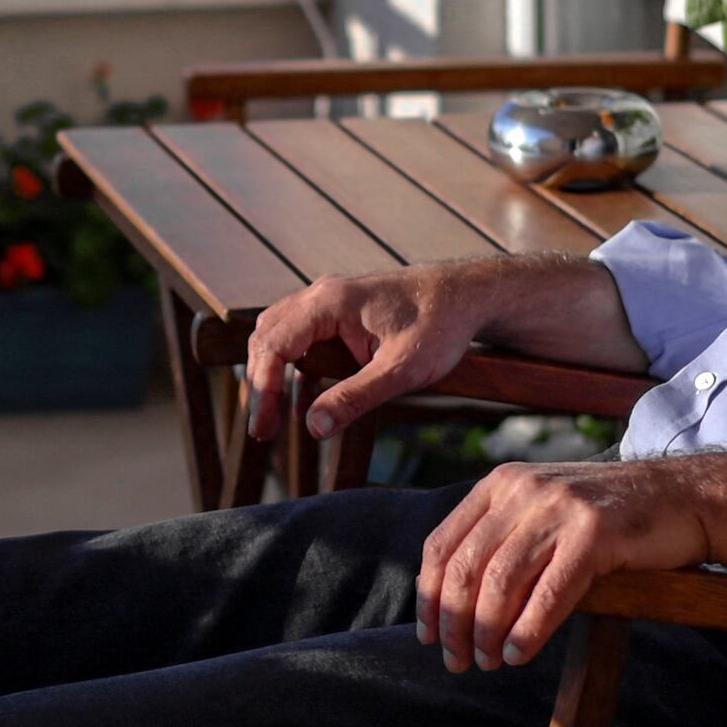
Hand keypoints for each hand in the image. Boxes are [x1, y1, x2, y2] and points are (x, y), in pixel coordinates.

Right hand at [242, 261, 509, 466]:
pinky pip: (300, 339)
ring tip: (271, 420)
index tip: (264, 428)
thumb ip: (355, 398)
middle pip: (266, 338)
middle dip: (260, 385)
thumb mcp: (401, 371)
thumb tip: (312, 428)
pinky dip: (292, 369)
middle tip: (264, 432)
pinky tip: (301, 404)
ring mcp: (329, 301)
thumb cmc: (440, 327)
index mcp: (330, 302)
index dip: (263, 389)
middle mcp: (321, 295)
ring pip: (278, 335)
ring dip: (270, 375)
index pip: (274, 345)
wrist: (467, 295)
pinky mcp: (339, 313)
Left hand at [416, 457, 715, 670]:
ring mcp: (560, 508)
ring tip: (490, 662)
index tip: (429, 636)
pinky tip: (519, 654)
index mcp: (501, 485)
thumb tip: (455, 603)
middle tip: (459, 662)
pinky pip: (549, 591)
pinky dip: (528, 630)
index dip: (429, 596)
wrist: (683, 497)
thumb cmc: (611, 518)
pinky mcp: (596, 532)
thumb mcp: (545, 512)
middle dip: (455, 623)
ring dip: (489, 632)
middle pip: (466, 568)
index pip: (442, 544)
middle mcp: (523, 490)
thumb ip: (503, 540)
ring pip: (501, 582)